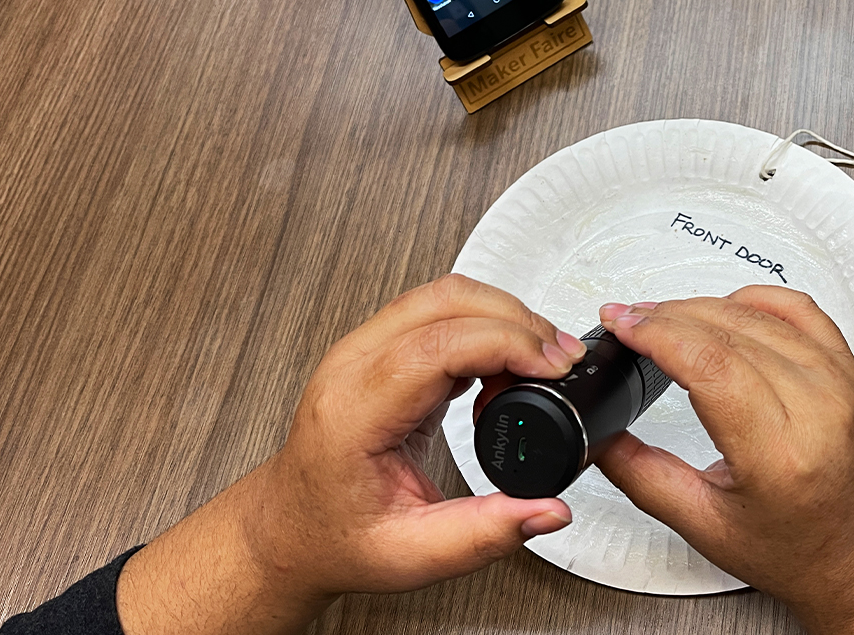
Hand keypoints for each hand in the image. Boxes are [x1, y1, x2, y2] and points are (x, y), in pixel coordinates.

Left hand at [115, 274, 588, 634]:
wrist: (291, 525)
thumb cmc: (334, 535)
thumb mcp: (411, 555)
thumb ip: (484, 534)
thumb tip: (547, 512)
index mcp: (352, 413)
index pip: (434, 346)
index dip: (503, 342)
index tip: (552, 363)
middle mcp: (351, 369)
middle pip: (441, 302)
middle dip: (514, 319)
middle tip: (561, 359)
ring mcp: (361, 353)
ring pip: (440, 297)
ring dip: (501, 315)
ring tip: (542, 363)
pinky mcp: (378, 352)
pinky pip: (435, 314)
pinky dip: (481, 325)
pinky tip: (505, 366)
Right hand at [592, 286, 853, 633]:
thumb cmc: (807, 556)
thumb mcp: (706, 525)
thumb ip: (641, 476)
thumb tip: (599, 437)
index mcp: (780, 453)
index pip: (709, 362)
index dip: (655, 333)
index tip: (620, 325)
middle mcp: (820, 410)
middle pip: (728, 330)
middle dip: (666, 316)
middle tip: (628, 321)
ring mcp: (842, 387)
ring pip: (762, 313)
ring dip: (704, 306)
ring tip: (665, 318)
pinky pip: (804, 312)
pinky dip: (757, 300)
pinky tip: (728, 309)